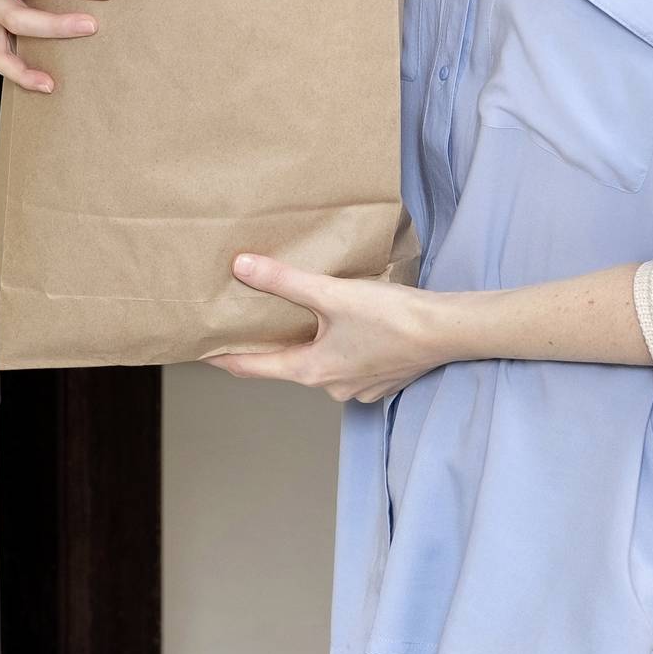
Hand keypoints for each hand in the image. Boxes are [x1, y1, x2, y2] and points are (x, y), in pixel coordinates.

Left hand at [214, 253, 453, 402]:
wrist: (448, 331)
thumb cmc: (392, 317)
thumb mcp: (331, 294)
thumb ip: (284, 281)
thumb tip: (242, 267)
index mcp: (311, 370)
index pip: (253, 368)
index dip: (226, 358)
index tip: (204, 352)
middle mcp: (331, 386)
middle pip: (287, 364)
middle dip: (272, 343)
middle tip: (254, 319)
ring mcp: (358, 386)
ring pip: (321, 363)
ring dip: (310, 343)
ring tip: (303, 315)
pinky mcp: (380, 377)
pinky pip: (348, 362)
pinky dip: (339, 345)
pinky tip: (347, 324)